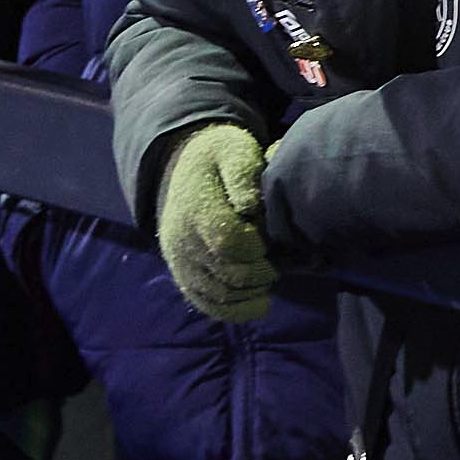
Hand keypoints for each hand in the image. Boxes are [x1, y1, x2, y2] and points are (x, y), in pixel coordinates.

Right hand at [155, 125, 275, 324]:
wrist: (186, 170)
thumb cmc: (220, 157)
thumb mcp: (234, 149)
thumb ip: (243, 172)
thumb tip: (251, 205)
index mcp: (195, 209)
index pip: (227, 241)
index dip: (256, 246)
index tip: (271, 239)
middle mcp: (181, 240)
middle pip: (226, 273)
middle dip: (260, 272)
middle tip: (279, 261)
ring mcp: (179, 262)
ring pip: (217, 294)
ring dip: (251, 293)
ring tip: (271, 277)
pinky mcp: (182, 275)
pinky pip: (205, 303)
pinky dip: (234, 310)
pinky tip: (260, 303)